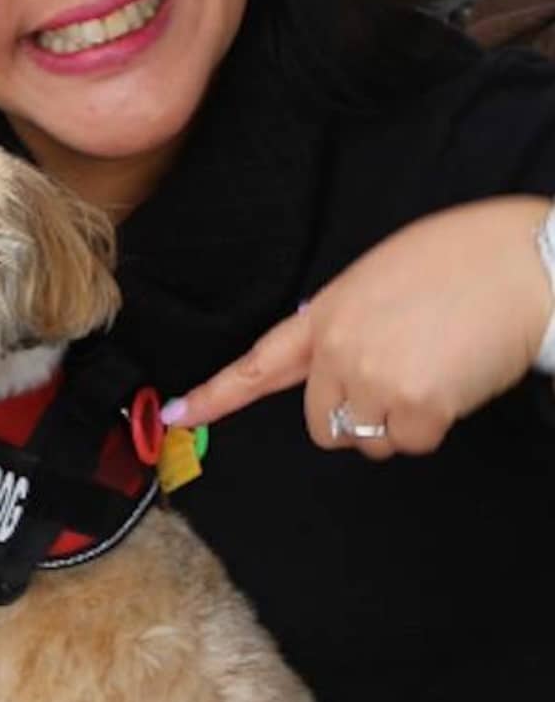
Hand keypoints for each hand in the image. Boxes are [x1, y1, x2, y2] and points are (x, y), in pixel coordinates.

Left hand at [163, 197, 553, 457]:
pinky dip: (433, 425)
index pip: (261, 361)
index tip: (180, 414)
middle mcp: (338, 351)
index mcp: (326, 313)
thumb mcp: (382, 276)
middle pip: (321, 423)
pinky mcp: (414, 407)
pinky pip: (411, 442)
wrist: (521, 262)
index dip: (218, 392)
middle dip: (355, 415)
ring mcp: (372, 380)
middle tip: (402, 378)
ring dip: (398, 421)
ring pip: (367, 440)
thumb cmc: (464, 259)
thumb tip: (345, 363)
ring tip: (435, 369)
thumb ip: (350, 322)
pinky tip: (455, 381)